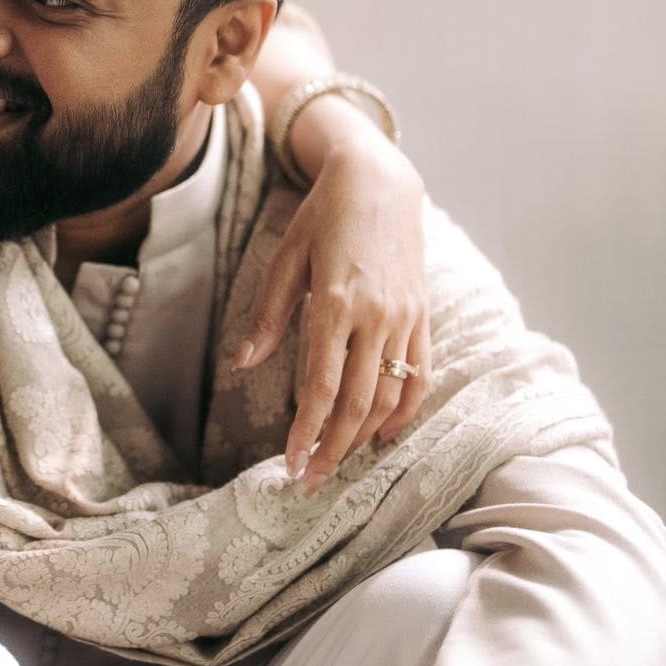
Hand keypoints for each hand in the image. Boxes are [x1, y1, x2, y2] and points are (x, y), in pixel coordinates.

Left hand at [234, 134, 431, 491]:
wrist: (381, 182)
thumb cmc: (323, 218)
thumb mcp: (286, 259)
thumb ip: (268, 316)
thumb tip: (242, 363)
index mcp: (337, 303)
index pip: (321, 385)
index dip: (306, 431)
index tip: (290, 464)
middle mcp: (377, 317)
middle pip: (357, 403)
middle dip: (333, 449)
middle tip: (309, 482)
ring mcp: (406, 319)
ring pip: (391, 397)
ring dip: (364, 438)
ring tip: (338, 465)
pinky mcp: (423, 317)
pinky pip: (419, 376)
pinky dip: (404, 411)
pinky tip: (383, 435)